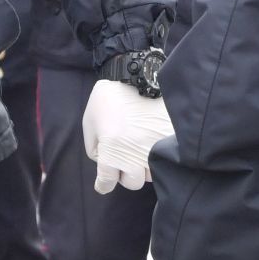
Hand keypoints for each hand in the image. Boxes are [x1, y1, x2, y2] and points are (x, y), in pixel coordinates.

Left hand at [81, 77, 174, 192]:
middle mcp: (135, 156)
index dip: (103, 183)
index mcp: (112, 153)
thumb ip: (94, 149)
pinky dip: (157, 155)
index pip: (107, 182)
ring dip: (143, 165)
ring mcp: (154, 149)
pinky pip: (165, 159)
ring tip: (139, 148)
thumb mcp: (90, 122)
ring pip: (150, 174)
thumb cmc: (108, 98)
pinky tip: (152, 143)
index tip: (103, 182)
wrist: (135, 76)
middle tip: (124, 158)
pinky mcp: (169, 140)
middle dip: (125, 173)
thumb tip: (104, 164)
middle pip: (132, 182)